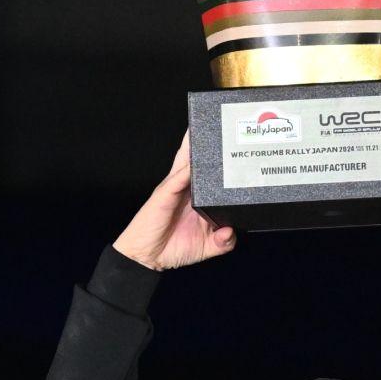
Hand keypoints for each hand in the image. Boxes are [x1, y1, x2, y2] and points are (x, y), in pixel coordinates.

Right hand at [112, 136, 236, 270]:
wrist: (148, 257)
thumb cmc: (172, 247)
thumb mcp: (206, 247)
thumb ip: (223, 241)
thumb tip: (232, 231)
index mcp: (194, 196)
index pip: (205, 172)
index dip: (214, 157)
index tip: (228, 142)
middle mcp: (184, 188)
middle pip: (194, 159)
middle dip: (201, 142)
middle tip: (214, 122)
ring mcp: (173, 189)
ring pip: (185, 162)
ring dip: (193, 147)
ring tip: (202, 129)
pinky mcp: (164, 196)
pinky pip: (176, 180)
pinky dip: (185, 171)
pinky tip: (193, 165)